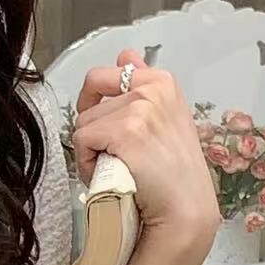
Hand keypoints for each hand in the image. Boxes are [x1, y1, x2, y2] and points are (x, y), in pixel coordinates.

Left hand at [72, 50, 220, 254]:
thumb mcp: (162, 118)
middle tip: (114, 157)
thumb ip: (140, 86)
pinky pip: (82, 141)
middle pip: (89, 103)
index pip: (107, 74)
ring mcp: (140, 107)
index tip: (106, 128)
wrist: (182, 208)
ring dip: (90, 152)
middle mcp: (152, 87)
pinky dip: (87, 163)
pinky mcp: (126, 130)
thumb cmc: (170, 173)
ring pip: (83, 125)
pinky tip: (110, 175)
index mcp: (161, 81)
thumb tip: (124, 55)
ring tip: (116, 169)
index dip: (96, 103)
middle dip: (93, 133)